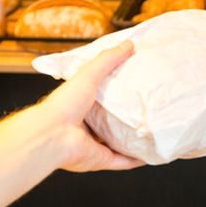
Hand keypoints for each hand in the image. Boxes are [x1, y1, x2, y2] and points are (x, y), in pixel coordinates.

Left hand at [40, 41, 146, 172]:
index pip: (101, 99)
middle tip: (146, 109)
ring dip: (132, 140)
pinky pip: (122, 161)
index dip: (116, 93)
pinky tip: (150, 154)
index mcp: (80, 106)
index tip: (134, 86)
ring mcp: (93, 144)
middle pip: (110, 122)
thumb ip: (107, 60)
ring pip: (117, 143)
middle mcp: (86, 127)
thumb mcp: (88, 75)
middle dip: (126, 118)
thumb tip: (128, 45)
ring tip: (152, 131)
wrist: (52, 135)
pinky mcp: (100, 159)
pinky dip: (136, 160)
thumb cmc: (64, 104)